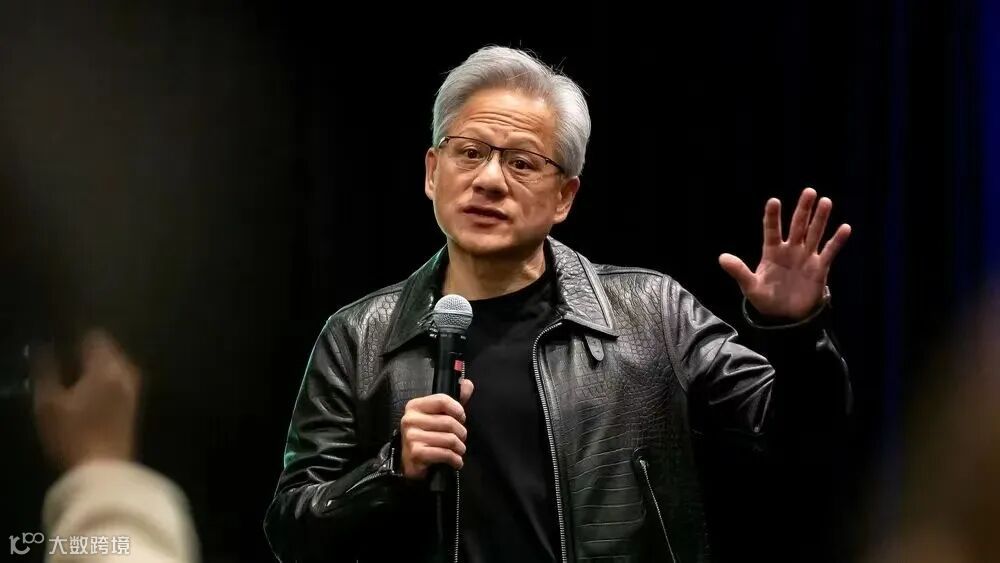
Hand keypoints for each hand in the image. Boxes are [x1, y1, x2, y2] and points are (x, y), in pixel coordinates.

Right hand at [31, 329, 141, 471]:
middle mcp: (125, 373)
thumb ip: (45, 371)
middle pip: (109, 349)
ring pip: (116, 363)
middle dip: (89, 348)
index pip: (95, 337)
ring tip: (75, 371)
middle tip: (67, 355)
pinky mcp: (135, 404)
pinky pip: (120, 378)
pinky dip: (107, 377)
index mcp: (105, 367)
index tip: (62, 338)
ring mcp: (134, 389)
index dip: (77, 336)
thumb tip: (42, 347)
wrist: (104, 470)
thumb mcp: (48, 403)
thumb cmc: (72, 435)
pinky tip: (91, 389)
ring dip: (99, 363)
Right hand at [400, 378, 473, 479]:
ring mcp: (412, 436)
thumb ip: (454, 400)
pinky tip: (455, 461)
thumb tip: (467, 384)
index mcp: (415, 405)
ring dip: (460, 448)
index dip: (458, 410)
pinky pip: (445, 454)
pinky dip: (455, 459)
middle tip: (460, 438)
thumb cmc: (427, 436)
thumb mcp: (438, 415)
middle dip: (461, 433)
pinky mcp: (416, 453)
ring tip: (458, 450)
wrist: (410, 463)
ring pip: (450, 439)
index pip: (443, 400)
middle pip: (449, 422)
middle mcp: (410, 419)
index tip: (461, 418)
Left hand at [719, 187, 851, 319]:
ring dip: (820, 219)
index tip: (773, 201)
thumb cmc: (766, 300)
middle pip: (797, 226)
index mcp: (772, 252)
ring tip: (825, 202)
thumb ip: (739, 271)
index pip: (772, 230)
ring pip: (814, 234)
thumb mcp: (750, 286)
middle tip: (809, 191)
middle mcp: (790, 250)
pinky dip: (837, 241)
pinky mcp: (819, 268)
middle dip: (803, 209)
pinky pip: (829, 252)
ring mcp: (806, 258)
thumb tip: (722, 257)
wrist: (786, 318)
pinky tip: (845, 228)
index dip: (773, 216)